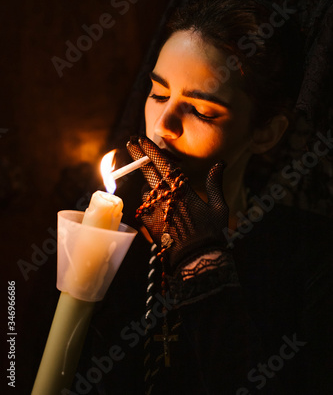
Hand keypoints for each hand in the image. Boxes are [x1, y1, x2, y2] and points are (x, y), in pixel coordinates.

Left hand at [127, 136, 228, 271]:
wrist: (195, 260)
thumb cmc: (211, 233)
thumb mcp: (219, 207)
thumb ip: (215, 183)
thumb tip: (220, 163)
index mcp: (182, 190)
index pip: (162, 164)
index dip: (151, 150)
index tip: (141, 138)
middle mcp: (164, 197)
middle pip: (147, 171)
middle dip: (138, 155)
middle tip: (130, 142)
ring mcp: (153, 210)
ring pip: (147, 191)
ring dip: (151, 188)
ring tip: (164, 197)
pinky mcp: (147, 223)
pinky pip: (145, 207)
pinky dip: (150, 204)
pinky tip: (162, 211)